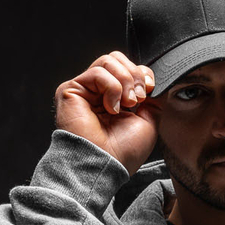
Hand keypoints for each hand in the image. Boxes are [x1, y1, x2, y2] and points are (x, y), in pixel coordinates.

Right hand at [54, 51, 160, 176]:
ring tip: (126, 104)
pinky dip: (112, 88)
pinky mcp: (72, 90)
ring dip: (124, 81)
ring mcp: (84, 90)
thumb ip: (151, 100)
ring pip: (108, 61)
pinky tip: (111, 108)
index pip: (127, 68)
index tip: (149, 90)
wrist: (106, 165)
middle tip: (137, 99)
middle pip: (117, 59)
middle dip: (134, 75)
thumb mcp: (148, 122)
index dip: (141, 74)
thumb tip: (152, 82)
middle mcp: (97, 93)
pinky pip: (98, 72)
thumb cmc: (123, 152)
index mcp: (114, 99)